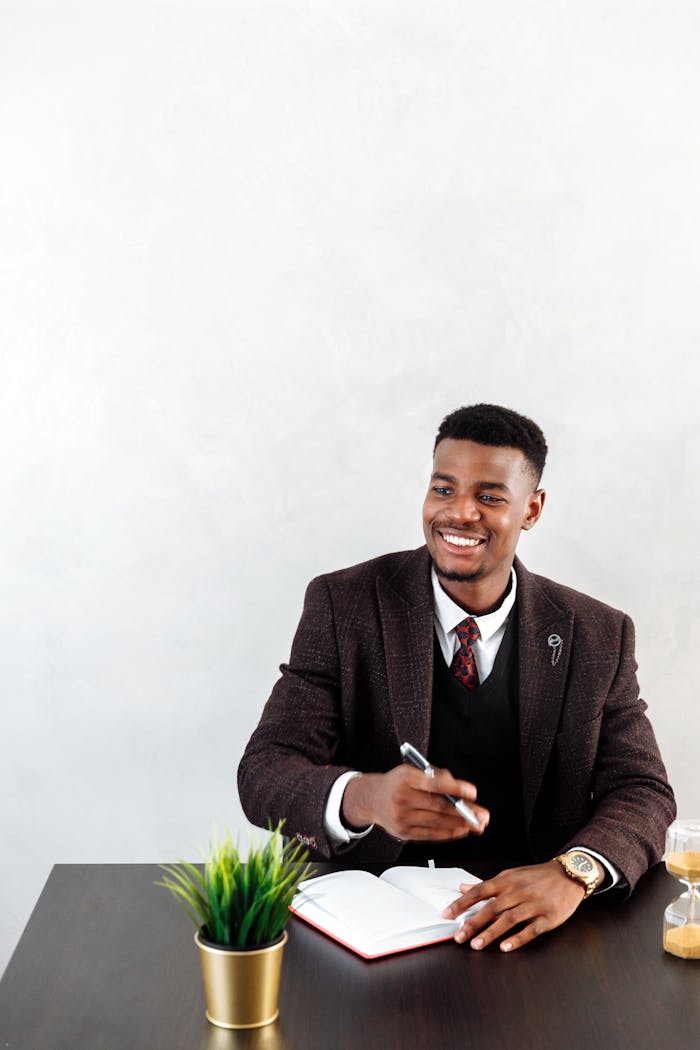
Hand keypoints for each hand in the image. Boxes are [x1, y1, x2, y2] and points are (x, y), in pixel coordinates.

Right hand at [341, 764, 488, 841]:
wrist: (371, 799)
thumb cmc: (396, 783)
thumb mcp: (411, 770)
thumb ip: (435, 776)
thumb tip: (459, 788)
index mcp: (406, 779)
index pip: (435, 784)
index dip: (456, 789)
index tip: (472, 792)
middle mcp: (403, 799)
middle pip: (439, 807)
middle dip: (465, 813)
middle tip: (482, 815)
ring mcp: (402, 818)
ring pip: (438, 823)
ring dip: (460, 825)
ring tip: (476, 825)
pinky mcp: (404, 833)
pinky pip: (431, 835)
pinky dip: (448, 833)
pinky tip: (460, 831)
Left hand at [442, 860, 594, 951]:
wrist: (569, 875)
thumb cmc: (537, 876)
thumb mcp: (511, 875)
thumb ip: (487, 884)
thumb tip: (463, 887)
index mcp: (506, 880)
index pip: (479, 891)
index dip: (461, 903)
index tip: (447, 914)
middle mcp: (518, 892)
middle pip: (491, 908)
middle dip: (472, 923)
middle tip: (458, 936)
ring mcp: (533, 905)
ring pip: (508, 920)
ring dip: (490, 933)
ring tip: (476, 945)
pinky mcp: (548, 917)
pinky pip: (531, 930)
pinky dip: (517, 939)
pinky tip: (505, 947)